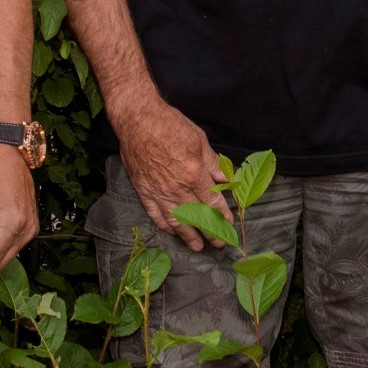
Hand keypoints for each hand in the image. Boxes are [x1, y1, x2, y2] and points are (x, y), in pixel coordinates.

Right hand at [118, 98, 227, 249]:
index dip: (223, 215)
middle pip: (197, 216)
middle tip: (218, 244)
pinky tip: (172, 231)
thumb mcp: (199, 141)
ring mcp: (158, 191)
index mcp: (194, 174)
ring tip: (197, 246)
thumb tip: (228, 180)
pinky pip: (155, 213)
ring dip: (188, 236)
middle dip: (209, 232)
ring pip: (176, 220)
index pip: (212, 201)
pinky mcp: (143, 190)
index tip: (229, 225)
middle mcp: (177, 188)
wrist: (138, 120)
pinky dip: (164, 225)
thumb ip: (214, 164)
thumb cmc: (170, 125)